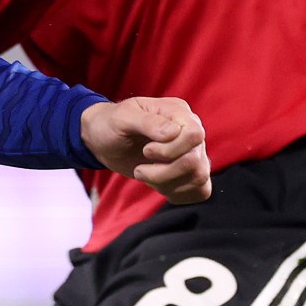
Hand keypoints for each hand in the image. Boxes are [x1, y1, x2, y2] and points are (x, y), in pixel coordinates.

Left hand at [82, 96, 210, 203]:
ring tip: (145, 176)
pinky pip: (201, 190)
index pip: (193, 135)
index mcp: (178, 112)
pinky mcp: (189, 172)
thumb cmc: (112, 124)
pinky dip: (179, 194)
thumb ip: (148, 122)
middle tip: (139, 170)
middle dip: (163, 172)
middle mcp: (191, 131)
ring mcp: (193, 152)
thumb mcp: (122, 118)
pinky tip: (159, 186)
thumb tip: (173, 133)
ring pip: (198, 178)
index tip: (146, 151)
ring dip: (167, 184)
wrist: (104, 141)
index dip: (170, 150)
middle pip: (195, 161)